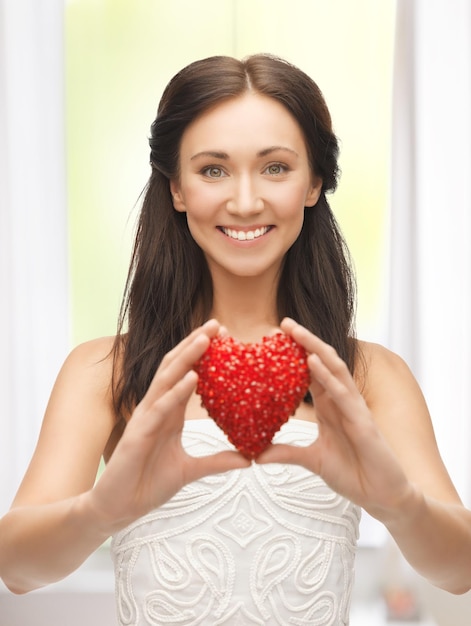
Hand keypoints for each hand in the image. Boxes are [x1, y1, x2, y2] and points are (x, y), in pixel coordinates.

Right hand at [87, 320, 249, 532]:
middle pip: (177, 367)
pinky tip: (192, 377)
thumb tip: (248, 459)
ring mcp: (146, 418)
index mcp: (169, 413)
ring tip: (206, 337)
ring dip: (186, 357)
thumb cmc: (147, 484)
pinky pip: (160, 408)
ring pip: (167, 379)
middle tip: (218, 324)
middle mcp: (157, 408)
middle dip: (196, 344)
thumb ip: (217, 461)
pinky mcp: (138, 433)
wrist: (118, 508)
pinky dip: (176, 391)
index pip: (187, 374)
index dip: (203, 354)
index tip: (225, 336)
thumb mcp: (190, 470)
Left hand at [256, 318, 414, 520]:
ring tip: (295, 331)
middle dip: (304, 341)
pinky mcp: (363, 421)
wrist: (381, 497)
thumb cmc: (352, 474)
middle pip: (322, 362)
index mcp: (329, 406)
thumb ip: (286, 453)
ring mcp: (353, 408)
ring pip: (334, 369)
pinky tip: (312, 362)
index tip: (272, 338)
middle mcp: (341, 401)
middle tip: (283, 323)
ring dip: (315, 348)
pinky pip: (343, 393)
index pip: (310, 372)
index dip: (294, 354)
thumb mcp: (312, 461)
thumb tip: (255, 455)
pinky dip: (327, 376)